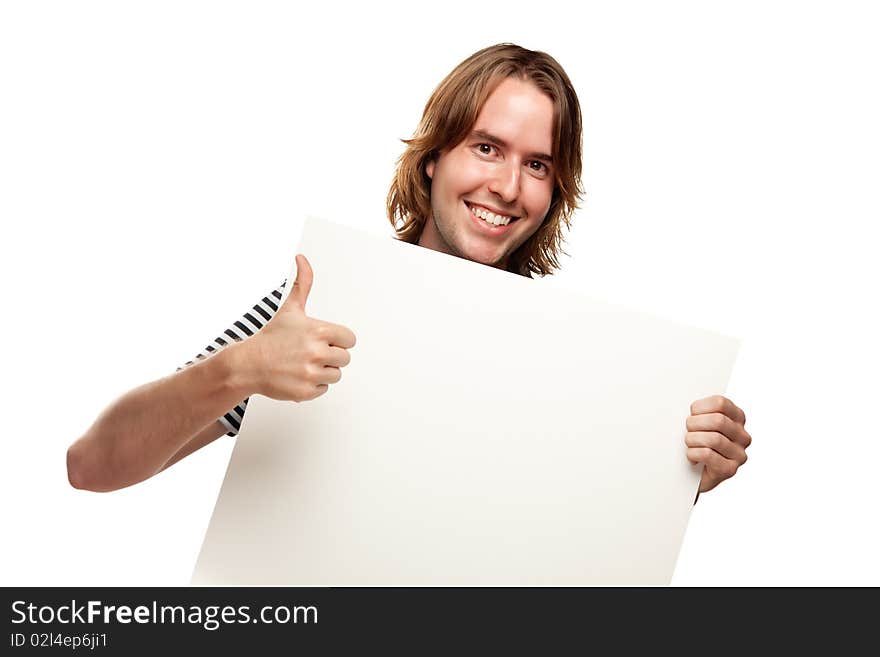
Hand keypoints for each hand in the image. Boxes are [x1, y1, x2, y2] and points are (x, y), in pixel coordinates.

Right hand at [243, 254, 356, 401]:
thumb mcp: (291, 309)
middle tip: (308, 353)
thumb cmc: (271, 337)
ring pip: (335, 375)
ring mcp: (311, 373)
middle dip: (329, 356)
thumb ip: (302, 283)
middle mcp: (317, 352)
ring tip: (302, 364)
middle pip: (344, 358)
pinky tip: (297, 376)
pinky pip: (323, 389)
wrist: (247, 364)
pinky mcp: (305, 392)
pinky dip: (312, 385)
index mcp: (319, 331)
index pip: (350, 339)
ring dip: (322, 371)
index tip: (321, 340)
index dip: (337, 340)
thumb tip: (301, 258)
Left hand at [685, 395, 750, 492]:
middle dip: (694, 424)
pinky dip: (693, 454)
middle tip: (688, 431)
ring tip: (689, 444)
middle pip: (717, 420)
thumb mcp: (700, 423)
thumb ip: (701, 412)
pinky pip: (708, 455)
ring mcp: (739, 454)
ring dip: (693, 440)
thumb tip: (690, 409)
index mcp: (737, 418)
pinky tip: (692, 457)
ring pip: (713, 438)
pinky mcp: (730, 470)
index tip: (692, 414)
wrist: (692, 475)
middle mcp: (742, 436)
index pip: (721, 403)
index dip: (700, 407)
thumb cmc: (696, 444)